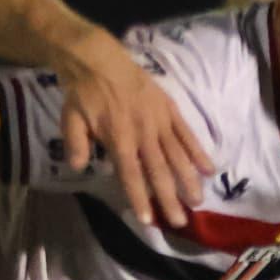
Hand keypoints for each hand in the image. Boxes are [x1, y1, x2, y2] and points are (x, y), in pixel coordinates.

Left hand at [56, 32, 208, 228]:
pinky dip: (198, 151)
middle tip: (181, 221)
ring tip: (198, 201)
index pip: (131, 174)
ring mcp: (159, 120)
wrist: (99, 58)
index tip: (150, 220)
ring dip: (188, 179)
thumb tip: (77, 168)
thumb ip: (76, 144)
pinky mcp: (169, 109)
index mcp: (119, 138)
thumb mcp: (70, 119)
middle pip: (159, 170)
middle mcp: (143, 132)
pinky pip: (187, 133)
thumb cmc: (84, 93)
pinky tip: (209, 168)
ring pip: (177, 155)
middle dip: (170, 198)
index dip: (140, 198)